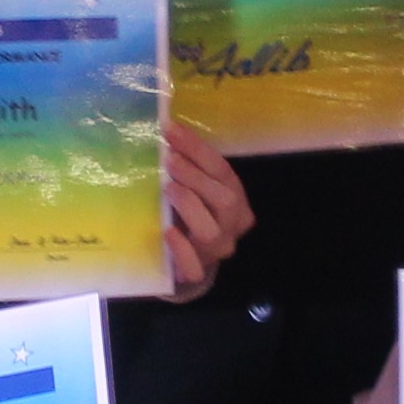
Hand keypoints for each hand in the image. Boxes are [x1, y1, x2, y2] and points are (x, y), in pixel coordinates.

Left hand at [163, 123, 253, 300]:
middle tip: (170, 160)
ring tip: (168, 188)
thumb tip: (165, 136)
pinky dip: (181, 248)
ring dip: (190, 205)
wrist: (189, 261)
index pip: (222, 171)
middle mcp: (233, 225)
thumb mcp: (195, 189)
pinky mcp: (197, 272)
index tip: (171, 130)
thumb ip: (188, 169)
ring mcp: (217, 250)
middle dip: (196, 176)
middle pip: (225, 200)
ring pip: (211, 231)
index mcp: (237, 200)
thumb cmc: (191, 215)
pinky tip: (168, 231)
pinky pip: (193, 265)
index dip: (197, 149)